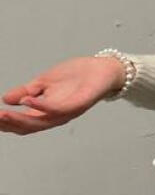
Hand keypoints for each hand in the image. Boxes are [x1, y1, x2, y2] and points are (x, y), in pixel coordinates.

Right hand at [0, 57, 124, 134]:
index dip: (5, 124)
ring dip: (21, 119)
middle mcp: (57, 116)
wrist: (103, 67)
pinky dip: (42, 106)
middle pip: (28, 127)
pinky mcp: (79, 104)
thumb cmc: (77, 76)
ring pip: (41, 122)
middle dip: (8, 124)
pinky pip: (59, 109)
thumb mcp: (45, 81)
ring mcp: (68, 112)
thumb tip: (6, 99)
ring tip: (3, 114)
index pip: (22, 123)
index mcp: (47, 112)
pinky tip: (28, 100)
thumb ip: (27, 91)